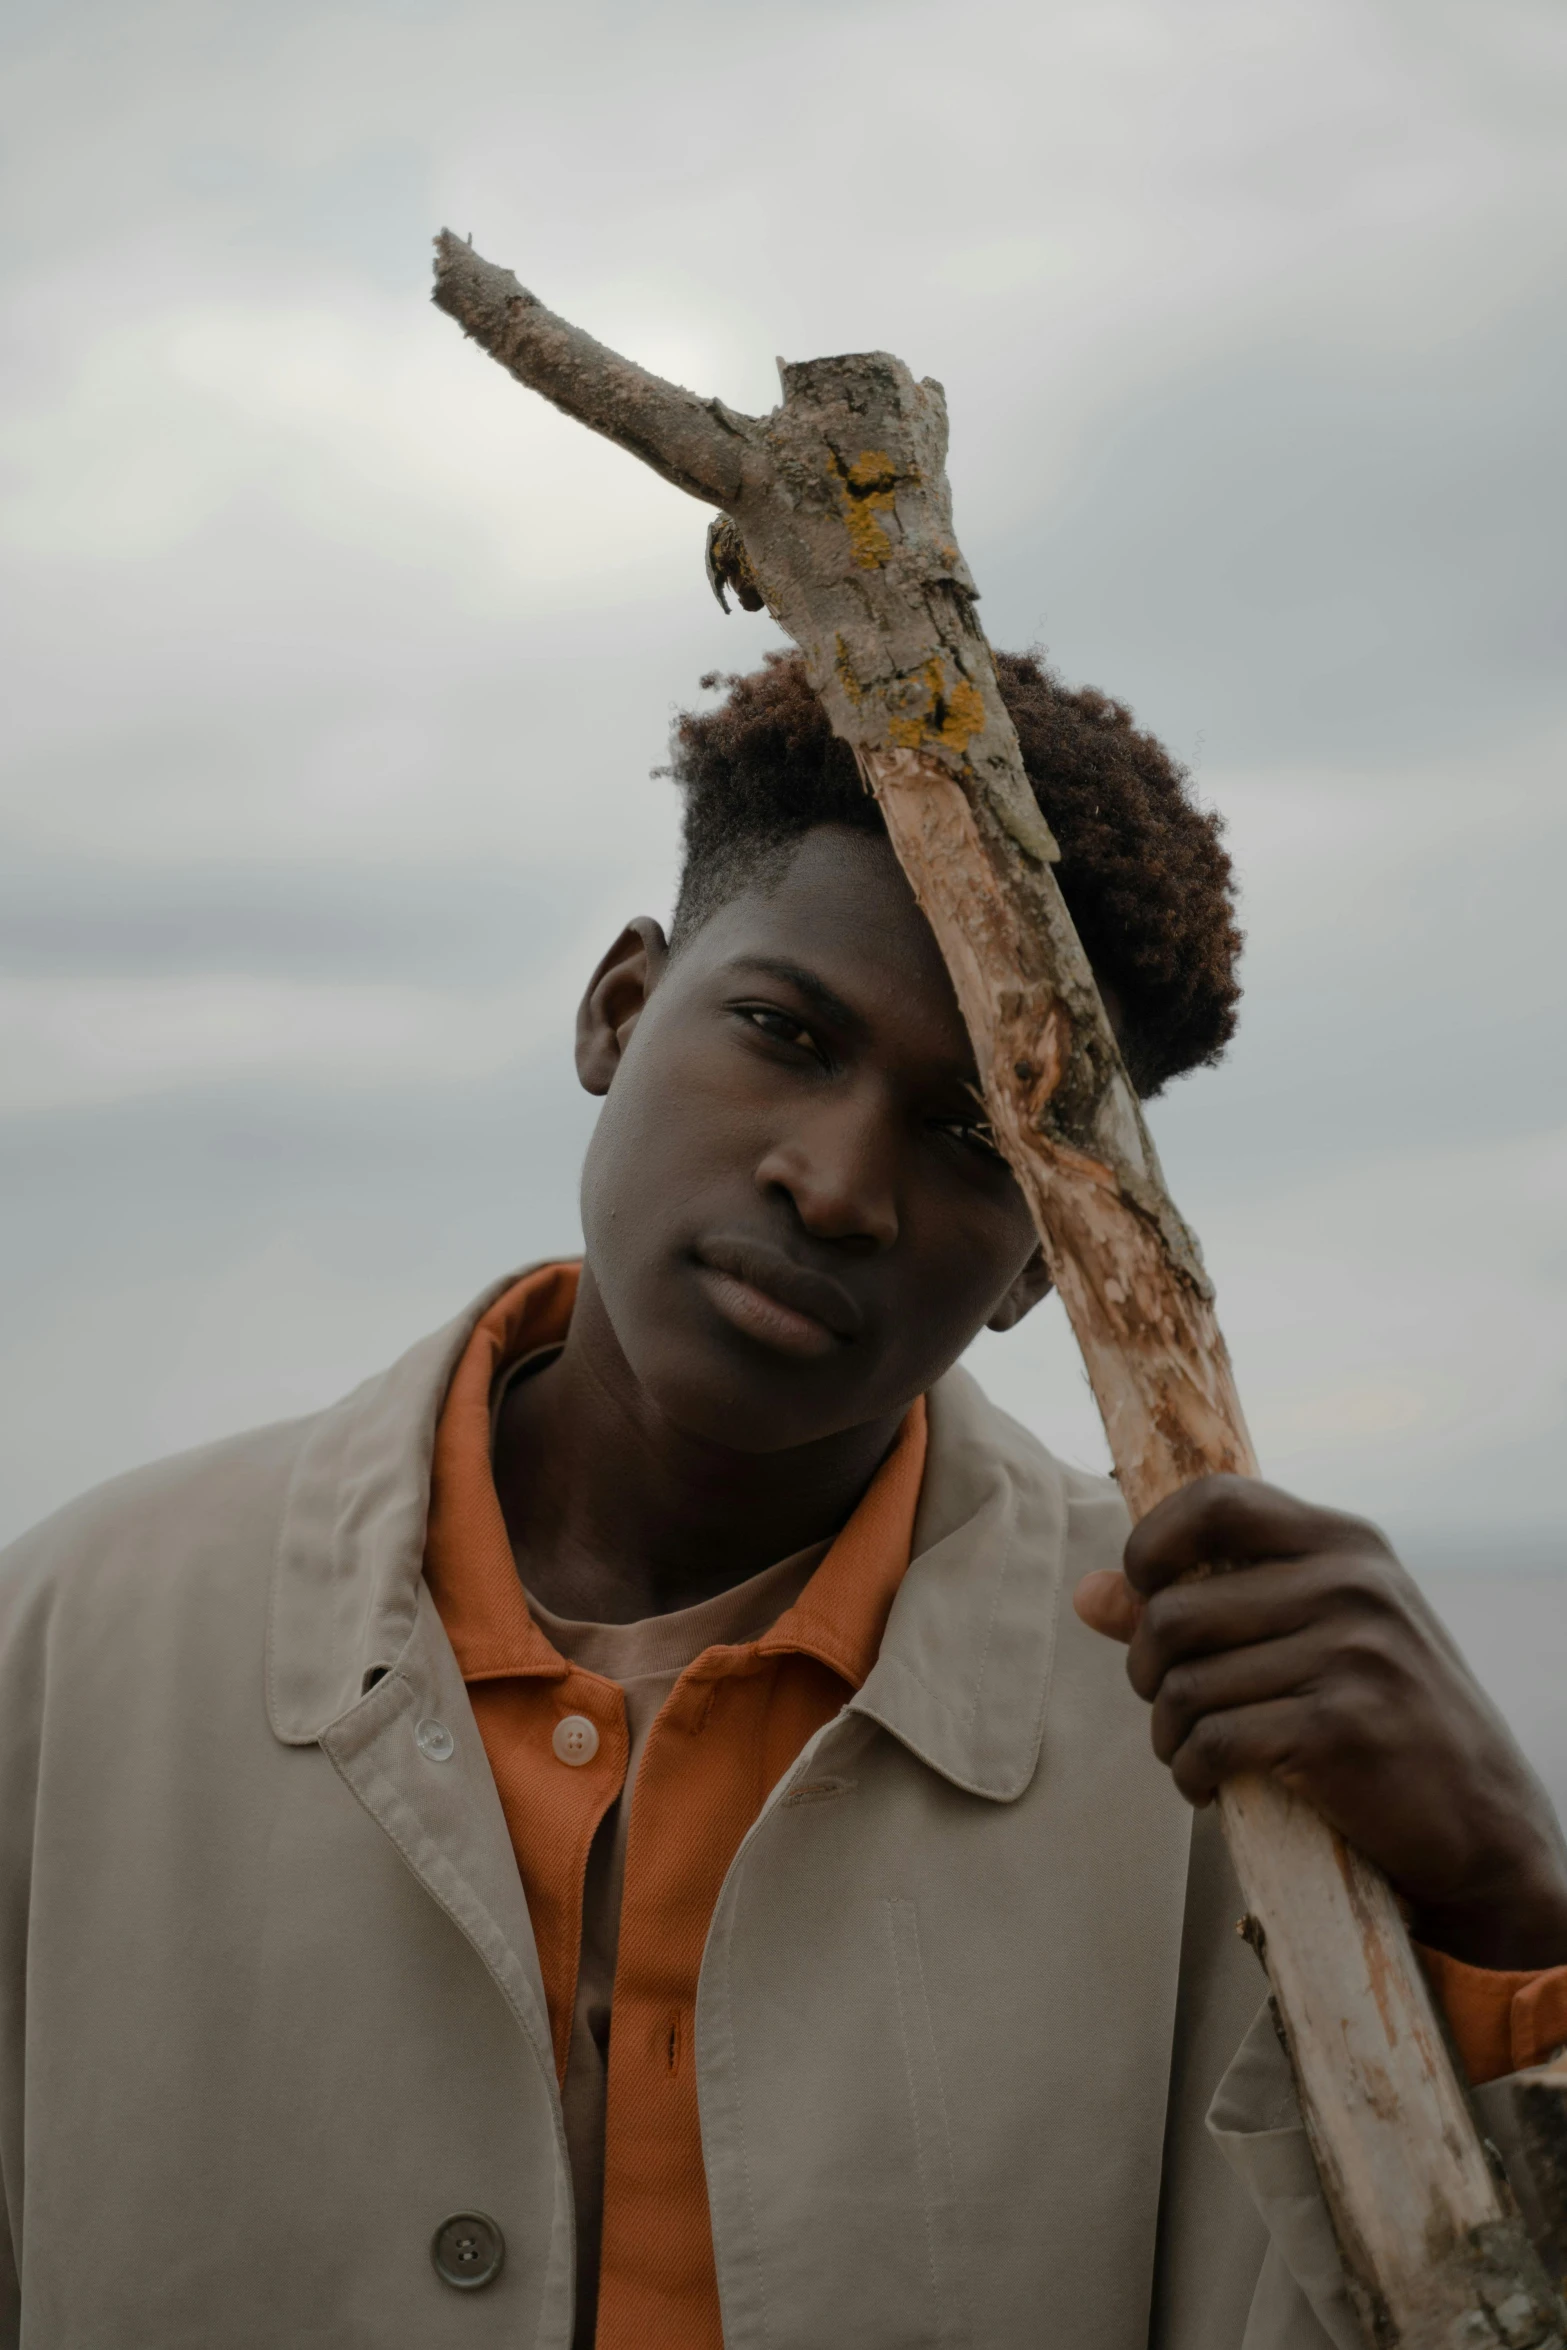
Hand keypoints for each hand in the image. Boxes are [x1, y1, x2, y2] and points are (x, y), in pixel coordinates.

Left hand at [1074, 1474, 1566, 1969]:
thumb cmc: (1382, 1716)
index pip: (1215, 1500)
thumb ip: (1200, 1603)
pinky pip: (1214, 1742)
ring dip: (1168, 1734)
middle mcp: (1352, 1584)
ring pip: (1186, 1686)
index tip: (1144, 1595)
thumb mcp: (1311, 1636)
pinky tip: (1207, 1788)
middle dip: (1147, 1673)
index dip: (1150, 1544)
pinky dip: (1191, 1775)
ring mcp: (1353, 1654)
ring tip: (1190, 1753)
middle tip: (1171, 1707)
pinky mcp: (1343, 1729)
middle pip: (1175, 1611)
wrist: (1483, 1820)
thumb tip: (1088, 1592)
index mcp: (1345, 1543)